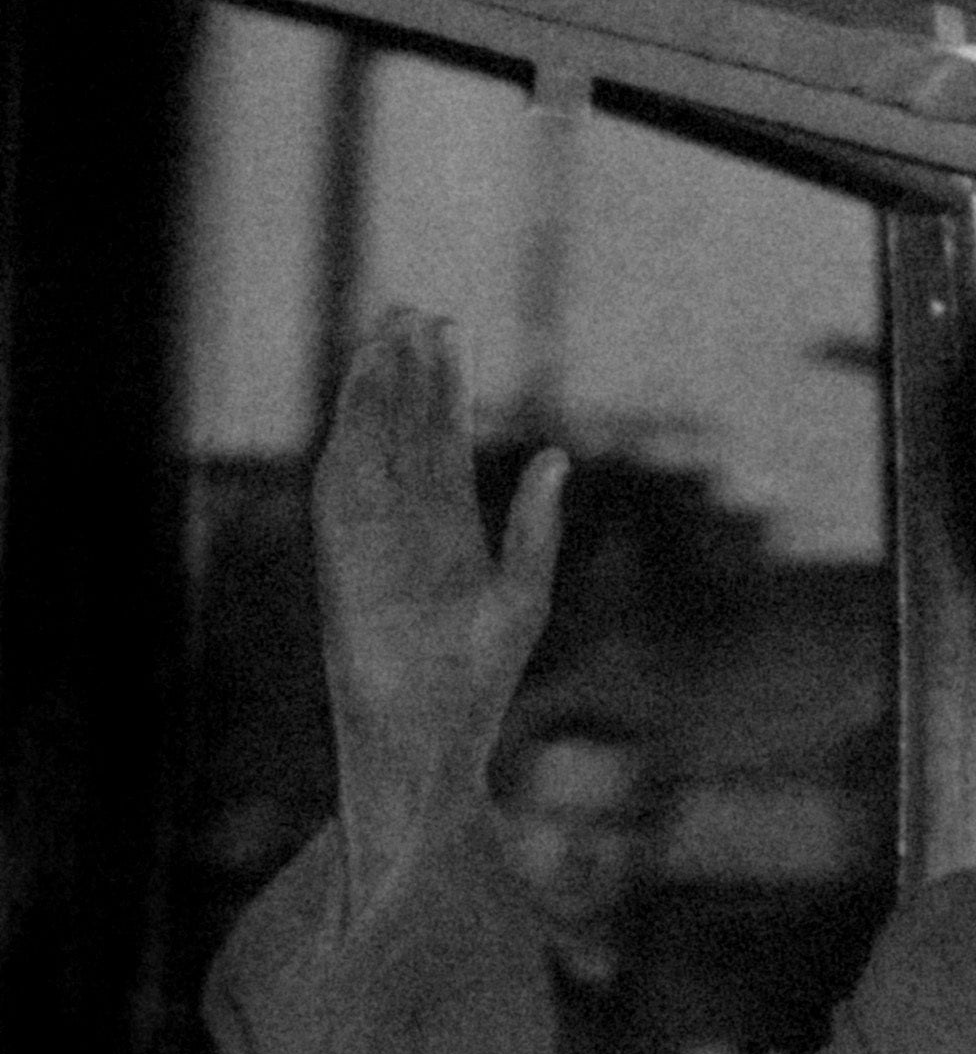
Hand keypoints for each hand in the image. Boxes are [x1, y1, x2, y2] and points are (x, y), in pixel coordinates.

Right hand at [313, 310, 566, 916]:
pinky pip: (341, 500)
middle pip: (403, 435)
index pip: (440, 445)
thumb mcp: (523, 593)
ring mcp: (371, 547)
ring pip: (370, 453)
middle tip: (411, 307)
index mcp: (447, 536)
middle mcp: (404, 532)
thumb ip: (535, 525)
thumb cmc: (478, 686)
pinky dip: (346, 452)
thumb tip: (556, 456)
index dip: (441, 389)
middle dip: (406, 373)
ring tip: (385, 336)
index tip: (446, 333)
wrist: (431, 747)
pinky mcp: (346, 571)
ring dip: (375, 397)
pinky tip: (351, 407)